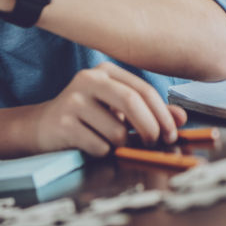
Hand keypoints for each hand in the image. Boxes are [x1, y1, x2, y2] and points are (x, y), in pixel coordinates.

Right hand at [33, 62, 187, 155]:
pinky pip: (99, 146)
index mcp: (105, 72)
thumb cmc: (88, 117)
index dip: (163, 115)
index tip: (171, 134)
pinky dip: (103, 152)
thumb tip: (181, 118)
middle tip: (154, 144)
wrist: (44, 126)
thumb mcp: (119, 109)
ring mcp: (73, 100)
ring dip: (122, 146)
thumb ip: (151, 111)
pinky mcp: (64, 123)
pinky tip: (91, 145)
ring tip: (110, 142)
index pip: (144, 90)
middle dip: (150, 129)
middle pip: (132, 102)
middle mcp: (87, 80)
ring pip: (117, 131)